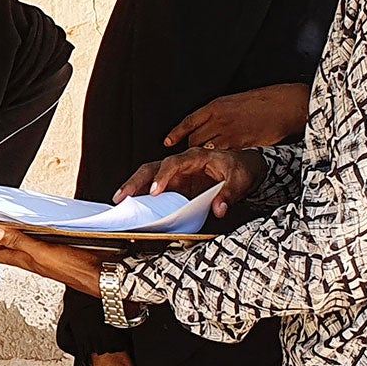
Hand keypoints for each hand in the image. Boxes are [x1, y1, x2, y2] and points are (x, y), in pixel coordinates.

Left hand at [0, 227, 114, 297]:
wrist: (104, 276)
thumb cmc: (76, 270)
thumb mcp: (42, 252)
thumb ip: (19, 242)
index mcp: (27, 260)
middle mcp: (35, 259)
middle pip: (12, 247)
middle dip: (3, 232)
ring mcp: (49, 256)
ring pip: (29, 242)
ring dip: (24, 230)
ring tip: (18, 217)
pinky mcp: (62, 251)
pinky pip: (46, 240)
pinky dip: (43, 230)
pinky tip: (46, 223)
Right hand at [114, 147, 264, 217]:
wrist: (246, 166)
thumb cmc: (240, 169)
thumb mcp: (239, 181)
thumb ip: (228, 195)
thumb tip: (219, 208)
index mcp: (196, 157)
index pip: (173, 164)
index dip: (162, 177)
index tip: (154, 192)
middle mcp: (182, 163)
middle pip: (152, 167)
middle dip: (135, 181)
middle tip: (123, 196)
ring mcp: (177, 174)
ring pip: (149, 176)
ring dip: (134, 187)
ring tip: (120, 200)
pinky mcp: (176, 185)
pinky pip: (155, 187)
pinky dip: (142, 195)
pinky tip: (132, 204)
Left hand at [165, 83, 310, 150]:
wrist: (284, 106)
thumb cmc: (265, 102)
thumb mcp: (236, 102)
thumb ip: (221, 114)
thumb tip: (212, 124)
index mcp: (216, 106)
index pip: (189, 122)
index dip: (176, 133)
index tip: (168, 141)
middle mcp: (218, 120)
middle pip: (195, 139)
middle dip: (192, 148)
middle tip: (191, 155)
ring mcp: (228, 133)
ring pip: (206, 149)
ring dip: (204, 156)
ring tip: (205, 163)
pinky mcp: (239, 145)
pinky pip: (222, 156)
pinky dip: (219, 161)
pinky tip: (221, 165)